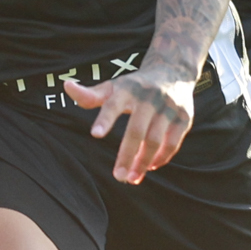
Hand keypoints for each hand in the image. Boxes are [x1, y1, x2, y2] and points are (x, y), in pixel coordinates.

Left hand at [65, 66, 195, 183]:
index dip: (105, 118)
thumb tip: (66, 86)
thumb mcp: (113, 87)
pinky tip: (150, 167)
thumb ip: (90, 95)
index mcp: (128, 89)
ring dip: (143, 162)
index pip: (114, 103)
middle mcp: (149, 97)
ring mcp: (169, 107)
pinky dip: (161, 158)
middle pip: (137, 130)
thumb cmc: (135, 85)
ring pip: (156, 140)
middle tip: (118, 177)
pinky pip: (173, 143)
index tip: (95, 134)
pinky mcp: (184, 117)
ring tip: (132, 178)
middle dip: (127, 155)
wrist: (173, 72)